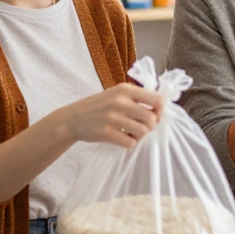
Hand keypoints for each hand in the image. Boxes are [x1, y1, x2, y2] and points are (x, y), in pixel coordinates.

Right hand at [50, 83, 164, 148]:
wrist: (72, 118)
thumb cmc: (99, 106)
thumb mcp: (116, 94)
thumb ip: (136, 97)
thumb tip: (162, 108)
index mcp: (125, 89)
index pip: (158, 100)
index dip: (160, 111)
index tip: (154, 115)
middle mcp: (120, 101)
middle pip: (152, 119)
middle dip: (150, 126)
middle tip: (141, 126)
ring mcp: (112, 117)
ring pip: (143, 132)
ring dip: (140, 136)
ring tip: (131, 133)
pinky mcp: (106, 133)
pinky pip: (130, 143)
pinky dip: (130, 144)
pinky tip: (122, 139)